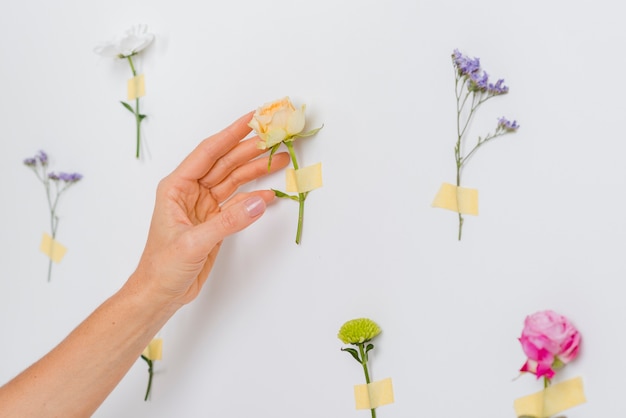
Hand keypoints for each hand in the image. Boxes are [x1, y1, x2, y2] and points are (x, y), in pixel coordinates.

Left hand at [132, 112, 288, 305]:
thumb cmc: (163, 267)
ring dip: (255, 170)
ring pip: (233, 180)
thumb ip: (228, 222)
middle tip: (275, 137)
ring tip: (280, 160)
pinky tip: (269, 194)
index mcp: (177, 187)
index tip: (252, 119)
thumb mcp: (193, 242)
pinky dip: (254, 198)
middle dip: (250, 149)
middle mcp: (191, 191)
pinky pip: (238, 203)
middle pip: (225, 163)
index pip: (209, 152)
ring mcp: (204, 206)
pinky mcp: (214, 222)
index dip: (232, 134)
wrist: (159, 293)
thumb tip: (259, 203)